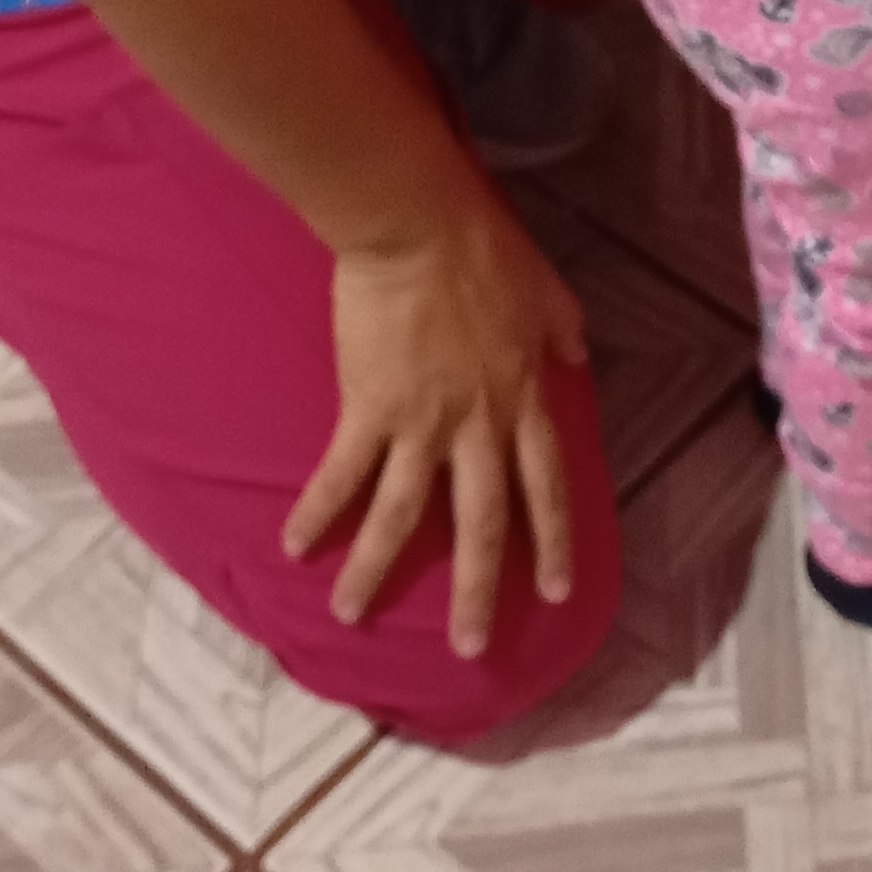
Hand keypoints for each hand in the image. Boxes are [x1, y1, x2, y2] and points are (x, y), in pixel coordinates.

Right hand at [286, 192, 591, 656]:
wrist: (419, 226)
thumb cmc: (483, 246)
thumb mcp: (545, 287)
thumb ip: (561, 328)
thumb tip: (576, 357)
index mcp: (523, 398)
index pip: (546, 485)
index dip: (553, 540)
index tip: (555, 591)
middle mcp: (478, 425)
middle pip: (482, 522)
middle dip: (476, 589)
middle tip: (470, 646)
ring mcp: (423, 423)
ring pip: (401, 515)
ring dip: (377, 571)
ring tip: (353, 616)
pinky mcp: (369, 409)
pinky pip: (341, 474)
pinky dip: (318, 512)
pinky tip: (295, 546)